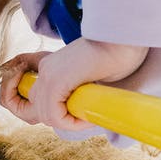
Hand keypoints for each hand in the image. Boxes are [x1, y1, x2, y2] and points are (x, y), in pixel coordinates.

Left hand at [8, 39, 147, 130]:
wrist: (125, 36)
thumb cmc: (118, 55)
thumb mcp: (90, 77)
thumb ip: (78, 91)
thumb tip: (81, 113)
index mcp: (51, 67)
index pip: (38, 100)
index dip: (56, 114)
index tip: (81, 114)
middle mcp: (45, 70)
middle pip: (35, 109)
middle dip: (58, 120)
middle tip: (84, 118)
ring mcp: (48, 74)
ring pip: (44, 114)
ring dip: (66, 123)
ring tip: (89, 118)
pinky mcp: (56, 80)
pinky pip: (54, 114)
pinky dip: (70, 123)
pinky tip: (87, 118)